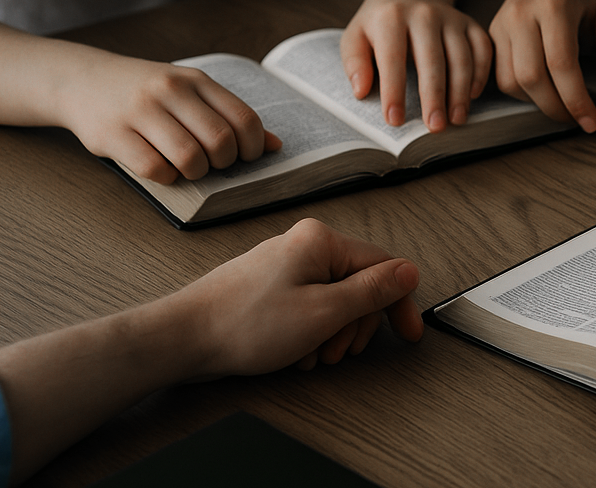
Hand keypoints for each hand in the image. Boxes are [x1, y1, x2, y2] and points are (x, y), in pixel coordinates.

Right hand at [57, 52, 280, 183]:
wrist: (82, 79)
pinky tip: (161, 168)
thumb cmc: (147, 92)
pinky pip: (155, 170)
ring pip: (189, 158)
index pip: (244, 119)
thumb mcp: (190, 92)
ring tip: (186, 167)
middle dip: (223, 164)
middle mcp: (170, 91)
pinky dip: (166, 178)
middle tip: (212, 164)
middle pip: (220, 142)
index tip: (241, 157)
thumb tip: (273, 146)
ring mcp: (140, 111)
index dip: (251, 148)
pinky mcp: (113, 134)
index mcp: (196, 80)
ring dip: (195, 174)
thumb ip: (229, 115)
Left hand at [176, 218, 423, 376]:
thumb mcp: (324, 312)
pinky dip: (311, 334)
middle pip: (360, 286)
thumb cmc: (245, 323)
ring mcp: (287, 265)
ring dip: (332, 334)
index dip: (398, 304)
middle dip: (355, 326)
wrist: (186, 338)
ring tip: (311, 354)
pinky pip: (311, 308)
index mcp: (321, 241)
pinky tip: (295, 351)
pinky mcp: (274, 286)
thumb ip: (372, 291)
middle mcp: (306, 245)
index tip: (409, 334)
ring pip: (336, 302)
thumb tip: (408, 271)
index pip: (383, 266)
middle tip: (338, 350)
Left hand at [342, 0, 491, 131]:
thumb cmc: (380, 22)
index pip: (392, 59)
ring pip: (461, 57)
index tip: (394, 120)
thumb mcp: (356, 35)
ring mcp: (451, 17)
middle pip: (432, 60)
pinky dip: (480, 74)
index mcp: (391, 18)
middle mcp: (424, 14)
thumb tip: (361, 91)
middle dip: (434, 97)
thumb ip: (354, 62)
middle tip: (434, 127)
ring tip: (456, 119)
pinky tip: (472, 96)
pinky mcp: (470, 23)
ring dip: (460, 92)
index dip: (394, 91)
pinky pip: (482, 49)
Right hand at [489, 0, 595, 132]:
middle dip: (555, 108)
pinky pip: (499, 76)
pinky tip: (542, 90)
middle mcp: (521, 12)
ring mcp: (501, 22)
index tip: (591, 122)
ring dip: (536, 103)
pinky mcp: (491, 33)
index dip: (576, 99)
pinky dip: (521, 93)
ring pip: (510, 81)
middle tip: (576, 119)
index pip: (561, 64)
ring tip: (561, 103)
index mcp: (554, 4)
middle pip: (531, 77)